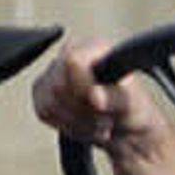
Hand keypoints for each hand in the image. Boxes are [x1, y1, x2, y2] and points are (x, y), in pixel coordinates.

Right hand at [29, 39, 173, 170]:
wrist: (124, 125)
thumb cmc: (132, 108)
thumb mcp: (132, 103)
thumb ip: (113, 98)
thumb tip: (95, 96)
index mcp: (94, 47)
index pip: (73, 61)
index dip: (82, 87)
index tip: (99, 104)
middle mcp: (70, 53)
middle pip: (58, 87)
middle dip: (83, 112)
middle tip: (105, 118)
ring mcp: (53, 72)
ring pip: (49, 104)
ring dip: (77, 123)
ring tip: (97, 123)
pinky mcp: (42, 92)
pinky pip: (43, 113)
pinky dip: (66, 126)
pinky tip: (83, 124)